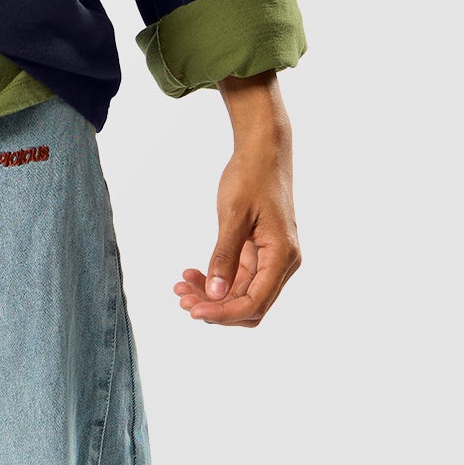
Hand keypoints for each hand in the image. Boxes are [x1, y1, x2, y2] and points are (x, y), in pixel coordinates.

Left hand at [175, 73, 299, 328]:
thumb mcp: (234, 215)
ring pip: (241, 294)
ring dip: (212, 296)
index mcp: (282, 255)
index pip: (254, 302)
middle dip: (215, 307)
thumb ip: (225, 256)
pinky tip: (192, 273)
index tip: (192, 310)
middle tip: (181, 298)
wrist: (264, 151)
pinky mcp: (260, 253)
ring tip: (181, 287)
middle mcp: (282, 263)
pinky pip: (238, 278)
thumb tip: (216, 294)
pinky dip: (216, 280)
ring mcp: (272, 259)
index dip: (223, 313)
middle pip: (249, 304)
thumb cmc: (252, 176)